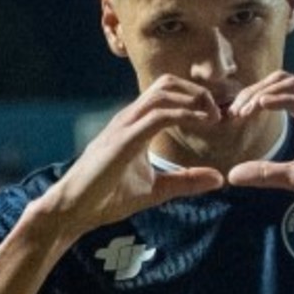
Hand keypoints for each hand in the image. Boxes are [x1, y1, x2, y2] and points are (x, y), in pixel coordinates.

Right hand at [46, 75, 224, 236]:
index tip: (216, 118)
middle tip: (218, 114)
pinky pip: (158, 116)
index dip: (195, 98)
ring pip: (163, 93)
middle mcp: (128, 118)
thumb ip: (187, 181)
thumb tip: (219, 178)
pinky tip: (202, 124)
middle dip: (197, 92)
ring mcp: (124, 126)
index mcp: (134, 124)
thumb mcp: (157, 189)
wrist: (74, 210)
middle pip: (167, 84)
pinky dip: (184, 115)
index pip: (167, 93)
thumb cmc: (107, 198)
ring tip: (214, 117)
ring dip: (194, 100)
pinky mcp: (123, 140)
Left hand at [226, 71, 293, 215]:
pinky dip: (285, 99)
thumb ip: (267, 173)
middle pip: (281, 81)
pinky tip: (264, 106)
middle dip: (253, 92)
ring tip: (245, 109)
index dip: (251, 98)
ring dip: (265, 93)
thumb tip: (232, 175)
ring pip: (293, 84)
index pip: (275, 92)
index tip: (232, 116)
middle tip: (234, 112)